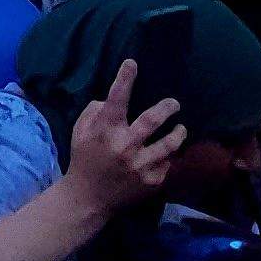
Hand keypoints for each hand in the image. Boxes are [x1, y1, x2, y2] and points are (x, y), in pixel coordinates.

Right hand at [60, 59, 184, 218]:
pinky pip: (167, 163)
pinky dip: (168, 156)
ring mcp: (141, 164)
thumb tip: (110, 100)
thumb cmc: (84, 158)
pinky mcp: (153, 180)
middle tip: (174, 103)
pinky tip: (167, 154)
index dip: (124, 79)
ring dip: (177, 133)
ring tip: (180, 128)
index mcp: (105, 130)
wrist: (89, 197)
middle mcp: (125, 145)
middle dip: (167, 108)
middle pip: (153, 120)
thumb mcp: (79, 131)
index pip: (116, 98)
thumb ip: (94, 113)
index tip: (132, 63)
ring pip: (169, 144)